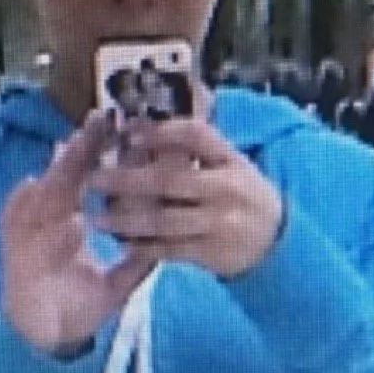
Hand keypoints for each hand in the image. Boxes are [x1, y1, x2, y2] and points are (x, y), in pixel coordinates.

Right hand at [0, 111, 156, 357]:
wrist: (48, 341)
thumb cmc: (78, 308)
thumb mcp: (116, 283)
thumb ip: (138, 262)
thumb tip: (166, 244)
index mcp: (72, 222)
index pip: (90, 181)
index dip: (106, 158)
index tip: (128, 133)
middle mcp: (49, 222)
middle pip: (67, 177)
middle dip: (83, 149)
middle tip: (101, 121)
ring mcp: (29, 234)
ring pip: (44, 195)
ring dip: (60, 173)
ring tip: (76, 148)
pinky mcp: (13, 252)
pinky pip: (20, 226)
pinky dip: (33, 211)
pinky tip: (49, 197)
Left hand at [93, 117, 285, 278]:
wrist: (278, 244)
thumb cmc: (245, 197)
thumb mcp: (233, 164)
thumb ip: (198, 146)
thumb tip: (149, 119)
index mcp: (231, 161)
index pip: (196, 136)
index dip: (161, 133)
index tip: (129, 133)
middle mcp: (226, 190)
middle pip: (170, 180)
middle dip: (128, 180)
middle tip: (95, 179)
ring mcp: (219, 224)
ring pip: (165, 220)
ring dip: (127, 220)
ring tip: (98, 218)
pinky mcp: (212, 253)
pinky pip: (171, 250)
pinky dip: (144, 247)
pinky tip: (123, 243)